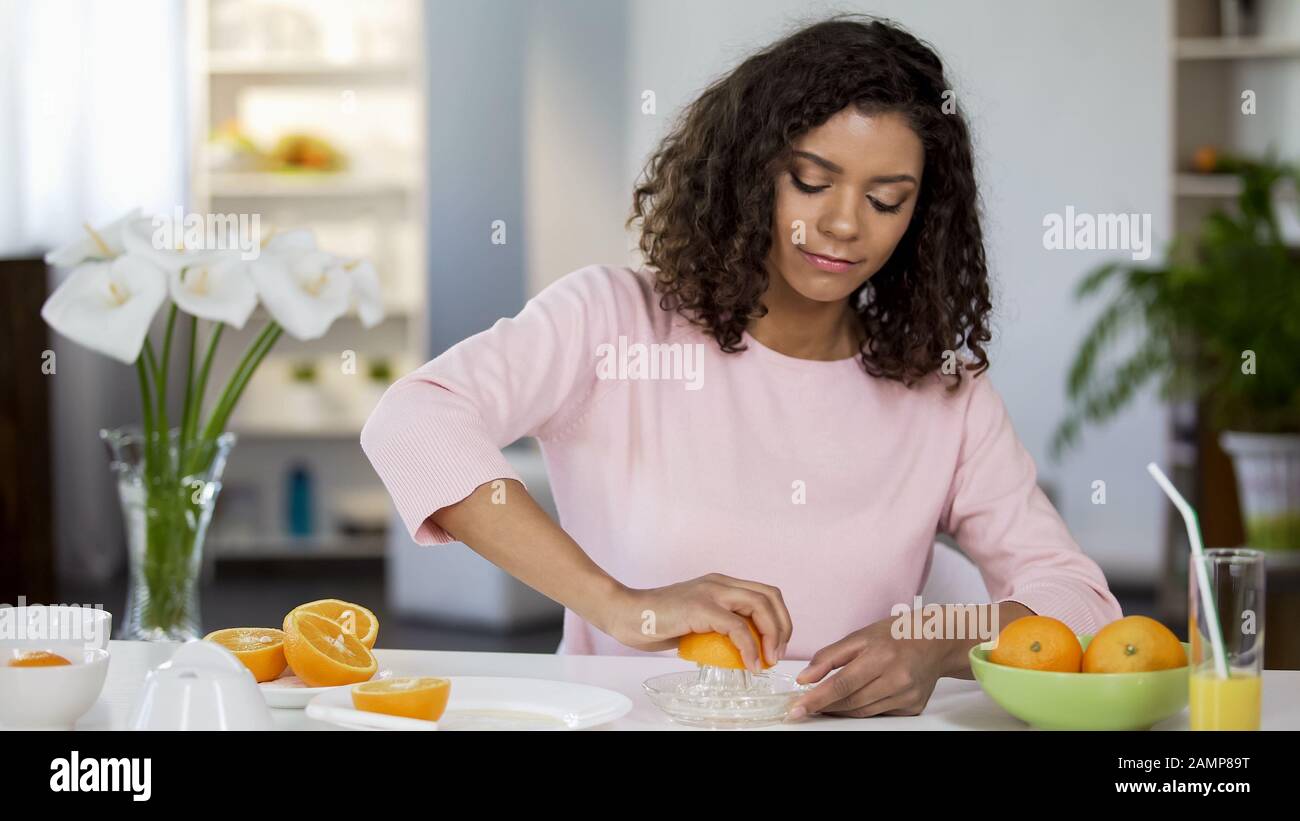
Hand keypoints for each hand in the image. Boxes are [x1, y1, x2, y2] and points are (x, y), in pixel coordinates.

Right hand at [601, 573, 792, 671]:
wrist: (626, 614)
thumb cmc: (656, 621)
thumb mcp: (695, 619)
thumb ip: (717, 624)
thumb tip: (740, 647)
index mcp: (720, 583)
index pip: (765, 593)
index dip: (779, 619)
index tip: (776, 645)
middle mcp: (719, 582)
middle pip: (769, 596)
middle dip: (783, 627)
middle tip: (777, 654)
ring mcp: (710, 592)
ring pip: (759, 605)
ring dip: (772, 635)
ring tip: (767, 660)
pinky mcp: (701, 607)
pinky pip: (737, 627)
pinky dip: (750, 647)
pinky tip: (750, 663)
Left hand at [787, 616, 953, 718]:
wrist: (936, 642)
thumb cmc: (895, 635)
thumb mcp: (859, 636)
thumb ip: (829, 657)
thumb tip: (805, 678)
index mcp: (881, 656)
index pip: (842, 684)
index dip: (817, 699)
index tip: (798, 709)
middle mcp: (897, 679)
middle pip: (851, 702)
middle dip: (825, 706)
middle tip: (806, 705)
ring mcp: (907, 696)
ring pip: (863, 712)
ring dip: (840, 710)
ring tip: (825, 703)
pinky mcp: (913, 707)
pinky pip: (878, 714)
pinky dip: (862, 709)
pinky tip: (856, 699)